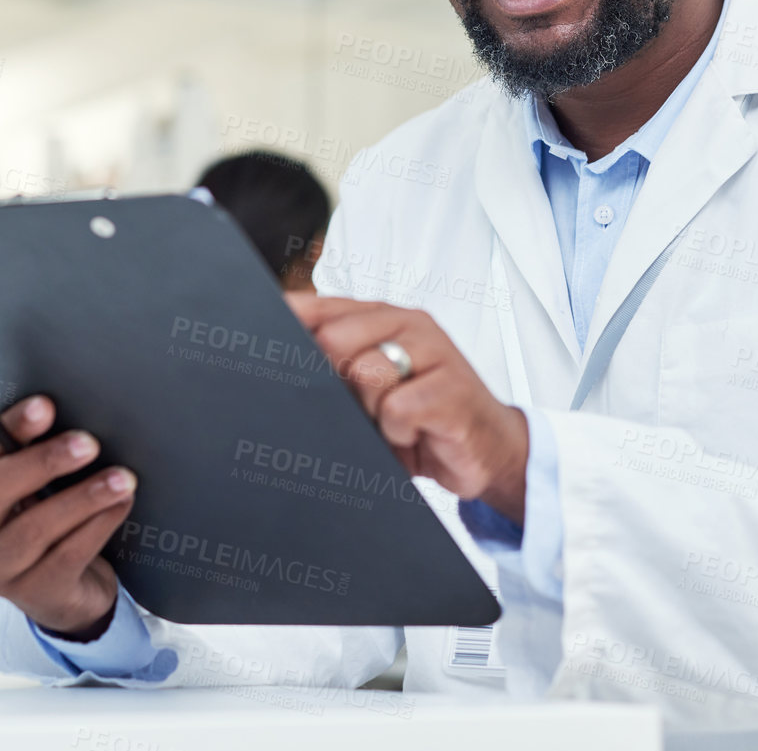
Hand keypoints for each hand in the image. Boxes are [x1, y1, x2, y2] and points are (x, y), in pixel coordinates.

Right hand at [0, 395, 136, 636]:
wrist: (70, 594)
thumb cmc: (54, 527)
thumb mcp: (40, 491)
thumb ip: (43, 461)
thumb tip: (78, 422)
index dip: (13, 427)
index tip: (45, 405)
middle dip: (44, 461)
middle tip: (88, 443)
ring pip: (34, 529)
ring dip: (83, 498)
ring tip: (121, 478)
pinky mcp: (35, 595)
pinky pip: (66, 556)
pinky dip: (97, 526)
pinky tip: (120, 505)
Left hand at [285, 294, 530, 523]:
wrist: (489, 449)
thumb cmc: (423, 417)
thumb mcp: (371, 387)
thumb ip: (334, 364)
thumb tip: (275, 353)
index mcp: (383, 317)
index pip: (319, 308)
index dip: (288, 331)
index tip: (269, 353)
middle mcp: (409, 325)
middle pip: (334, 339)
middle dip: (335, 383)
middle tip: (361, 408)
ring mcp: (436, 352)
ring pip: (365, 373)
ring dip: (370, 412)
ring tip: (393, 421)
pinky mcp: (452, 389)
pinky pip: (397, 409)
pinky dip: (398, 432)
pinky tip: (415, 434)